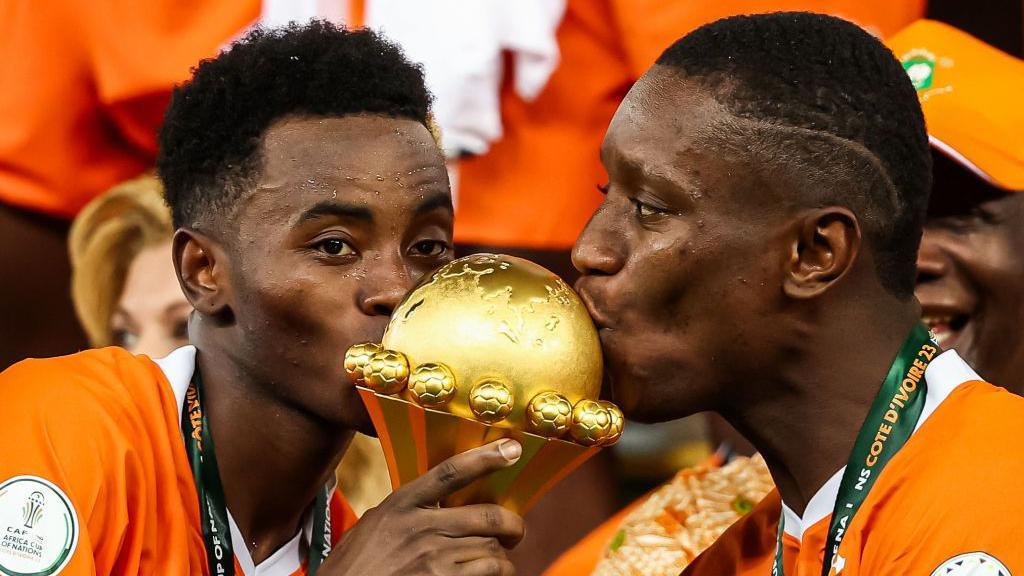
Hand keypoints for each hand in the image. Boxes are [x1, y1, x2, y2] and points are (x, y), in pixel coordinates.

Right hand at [320, 439, 524, 575]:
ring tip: (498, 561)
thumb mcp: (374, 524)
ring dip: (501, 556)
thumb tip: (442, 500)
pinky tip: (491, 575)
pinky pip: (487, 573)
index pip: (450, 473)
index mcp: (401, 505)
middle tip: (514, 531)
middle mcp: (420, 528)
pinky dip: (497, 573)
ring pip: (491, 548)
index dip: (484, 458)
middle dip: (512, 525)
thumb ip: (407, 510)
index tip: (511, 449)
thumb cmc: (354, 566)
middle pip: (486, 516)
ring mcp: (432, 559)